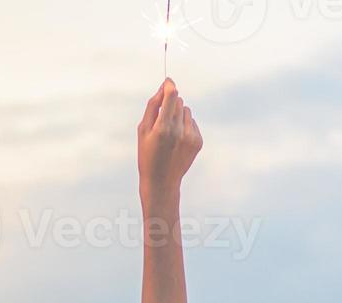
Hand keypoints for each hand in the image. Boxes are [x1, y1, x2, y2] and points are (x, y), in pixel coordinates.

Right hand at [138, 79, 201, 198]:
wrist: (161, 181)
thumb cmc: (147, 155)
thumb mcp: (143, 131)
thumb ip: (152, 107)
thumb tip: (162, 89)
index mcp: (163, 128)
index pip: (171, 96)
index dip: (169, 86)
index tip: (168, 81)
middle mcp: (179, 131)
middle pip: (178, 101)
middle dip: (170, 103)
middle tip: (162, 119)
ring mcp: (190, 137)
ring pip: (186, 111)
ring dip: (178, 115)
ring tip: (169, 131)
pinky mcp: (198, 141)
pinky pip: (192, 122)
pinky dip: (185, 126)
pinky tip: (177, 140)